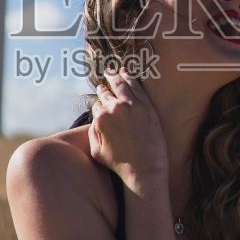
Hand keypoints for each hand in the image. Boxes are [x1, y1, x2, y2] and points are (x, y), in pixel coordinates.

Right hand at [88, 67, 168, 190]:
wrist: (145, 168)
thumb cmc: (120, 164)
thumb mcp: (96, 151)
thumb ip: (92, 132)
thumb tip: (94, 120)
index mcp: (101, 119)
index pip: (97, 106)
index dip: (99, 106)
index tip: (101, 105)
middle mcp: (115, 108)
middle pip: (107, 93)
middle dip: (104, 87)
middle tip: (103, 82)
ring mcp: (132, 105)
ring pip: (121, 84)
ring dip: (115, 76)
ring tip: (113, 70)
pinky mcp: (147, 106)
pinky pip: (136, 86)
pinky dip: (130, 78)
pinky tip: (126, 73)